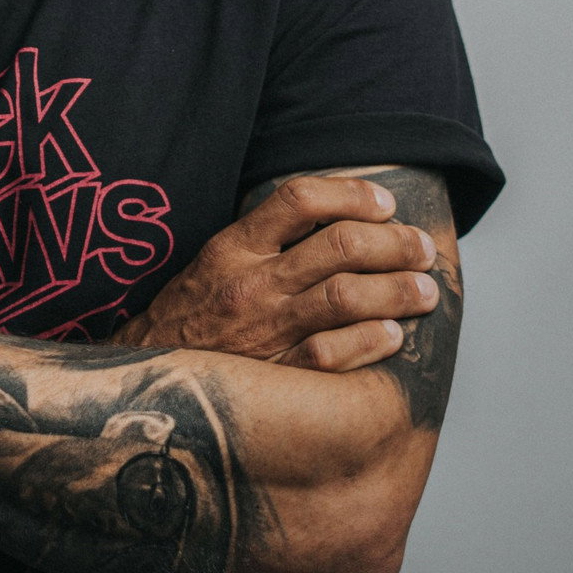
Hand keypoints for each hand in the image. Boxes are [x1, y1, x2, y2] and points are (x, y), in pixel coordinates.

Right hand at [113, 175, 439, 370]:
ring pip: (347, 297)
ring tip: (425, 290)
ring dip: (399, 291)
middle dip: (395, 244)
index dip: (352, 194)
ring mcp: (264, 330)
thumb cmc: (191, 316)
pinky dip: (372, 341)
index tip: (385, 203)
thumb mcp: (216, 260)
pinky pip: (333, 354)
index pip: (300, 198)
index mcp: (234, 247)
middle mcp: (251, 283)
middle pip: (340, 246)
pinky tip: (394, 335)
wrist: (148, 378)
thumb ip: (266, 238)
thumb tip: (337, 215)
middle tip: (421, 249)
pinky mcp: (274, 373)